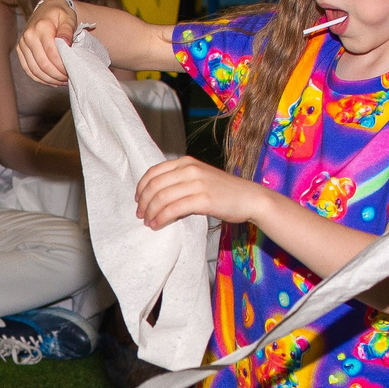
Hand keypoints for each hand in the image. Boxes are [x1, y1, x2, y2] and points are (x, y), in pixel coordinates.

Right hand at [15, 0, 79, 87]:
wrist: (46, 9)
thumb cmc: (60, 15)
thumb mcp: (68, 18)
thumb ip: (67, 31)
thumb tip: (66, 44)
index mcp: (41, 27)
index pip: (51, 52)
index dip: (61, 65)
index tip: (71, 70)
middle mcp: (29, 36)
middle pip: (42, 63)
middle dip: (56, 74)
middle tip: (68, 77)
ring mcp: (23, 43)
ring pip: (35, 69)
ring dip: (49, 79)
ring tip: (61, 80)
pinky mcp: (20, 50)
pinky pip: (28, 70)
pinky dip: (40, 78)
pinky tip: (51, 81)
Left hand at [135, 156, 264, 231]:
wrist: (250, 198)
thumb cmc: (224, 191)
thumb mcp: (200, 178)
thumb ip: (181, 181)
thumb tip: (158, 196)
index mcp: (186, 162)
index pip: (154, 172)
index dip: (142, 187)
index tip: (139, 200)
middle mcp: (190, 169)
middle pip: (155, 185)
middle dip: (144, 202)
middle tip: (141, 215)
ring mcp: (197, 183)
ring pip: (162, 198)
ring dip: (151, 212)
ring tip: (148, 222)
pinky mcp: (204, 200)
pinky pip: (174, 209)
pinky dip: (162, 218)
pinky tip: (158, 225)